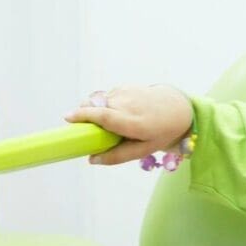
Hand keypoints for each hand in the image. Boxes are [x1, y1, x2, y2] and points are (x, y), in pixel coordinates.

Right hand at [64, 85, 192, 164]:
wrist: (178, 108)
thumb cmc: (160, 132)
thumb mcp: (143, 150)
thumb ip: (117, 156)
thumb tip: (92, 159)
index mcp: (132, 122)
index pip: (102, 116)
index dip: (83, 115)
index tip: (67, 118)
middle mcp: (127, 104)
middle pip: (94, 106)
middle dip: (84, 115)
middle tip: (86, 129)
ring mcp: (125, 92)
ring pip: (98, 101)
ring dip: (96, 111)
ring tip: (110, 123)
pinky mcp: (124, 86)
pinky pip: (106, 97)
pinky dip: (106, 105)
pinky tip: (118, 113)